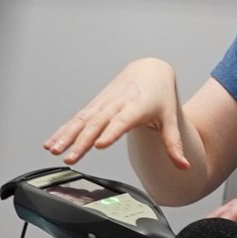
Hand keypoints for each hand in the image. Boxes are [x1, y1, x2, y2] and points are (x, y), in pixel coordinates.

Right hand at [44, 58, 186, 168]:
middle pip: (97, 123)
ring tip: (54, 151)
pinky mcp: (95, 105)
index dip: (110, 132)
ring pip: (82, 121)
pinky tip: (51, 143)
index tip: (99, 144)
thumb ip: (174, 144)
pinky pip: (76, 119)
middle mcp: (117, 104)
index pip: (122, 121)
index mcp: (137, 107)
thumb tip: (185, 166)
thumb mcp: (171, 118)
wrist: (150, 70)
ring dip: (66, 136)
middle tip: (71, 158)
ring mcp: (103, 104)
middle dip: (82, 141)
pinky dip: (63, 131)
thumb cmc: (161, 95)